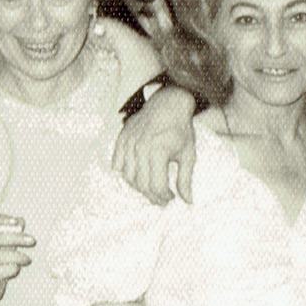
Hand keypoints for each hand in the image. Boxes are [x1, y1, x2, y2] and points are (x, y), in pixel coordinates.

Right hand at [0, 213, 34, 304]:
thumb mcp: (1, 245)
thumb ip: (10, 233)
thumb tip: (20, 221)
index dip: (0, 220)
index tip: (18, 222)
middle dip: (14, 238)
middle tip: (32, 240)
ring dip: (16, 256)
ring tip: (28, 260)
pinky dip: (10, 268)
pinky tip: (17, 268)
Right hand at [112, 87, 197, 205]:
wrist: (168, 104)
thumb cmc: (181, 130)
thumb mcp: (188, 155)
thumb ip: (185, 179)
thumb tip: (188, 201)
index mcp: (159, 151)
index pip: (156, 185)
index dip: (163, 196)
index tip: (171, 197)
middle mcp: (141, 147)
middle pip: (141, 184)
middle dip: (152, 196)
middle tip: (161, 198)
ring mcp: (129, 142)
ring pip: (128, 176)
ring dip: (139, 187)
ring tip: (150, 187)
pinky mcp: (122, 138)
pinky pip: (117, 164)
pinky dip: (125, 173)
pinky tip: (138, 174)